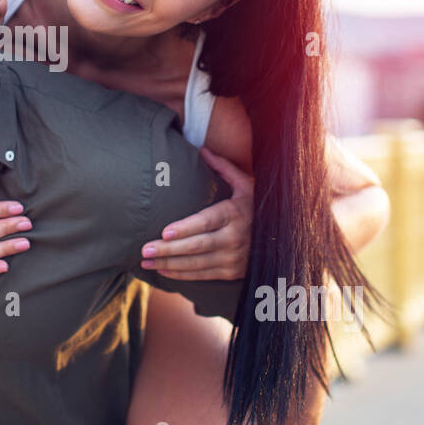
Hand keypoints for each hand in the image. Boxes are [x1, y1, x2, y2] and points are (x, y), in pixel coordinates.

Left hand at [139, 147, 253, 280]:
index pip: (207, 222)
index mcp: (236, 213)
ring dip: (168, 264)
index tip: (164, 231)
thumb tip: (202, 149)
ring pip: (196, 264)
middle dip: (168, 250)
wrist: (278, 238)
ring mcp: (234, 258)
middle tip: (144, 250)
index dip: (186, 228)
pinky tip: (162, 271)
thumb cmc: (254, 207)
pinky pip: (201, 275)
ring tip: (145, 262)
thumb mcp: (246, 185)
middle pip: (196, 246)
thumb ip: (224, 168)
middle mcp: (235, 238)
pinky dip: (180, 274)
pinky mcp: (231, 272)